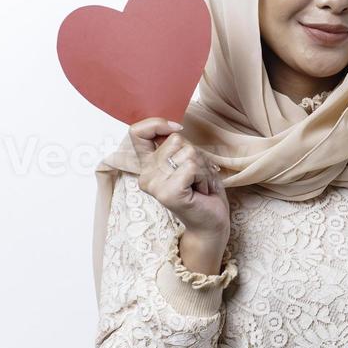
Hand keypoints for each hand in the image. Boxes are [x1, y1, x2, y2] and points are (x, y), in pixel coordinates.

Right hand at [128, 117, 229, 262]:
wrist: (211, 223)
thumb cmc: (202, 191)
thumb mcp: (187, 161)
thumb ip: (175, 145)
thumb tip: (174, 128)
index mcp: (147, 166)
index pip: (136, 132)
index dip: (157, 123)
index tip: (177, 129)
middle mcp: (146, 176)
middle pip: (175, 140)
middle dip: (196, 155)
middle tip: (197, 177)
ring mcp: (155, 185)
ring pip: (188, 152)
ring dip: (203, 168)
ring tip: (199, 185)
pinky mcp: (168, 193)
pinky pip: (192, 167)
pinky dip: (204, 177)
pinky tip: (201, 191)